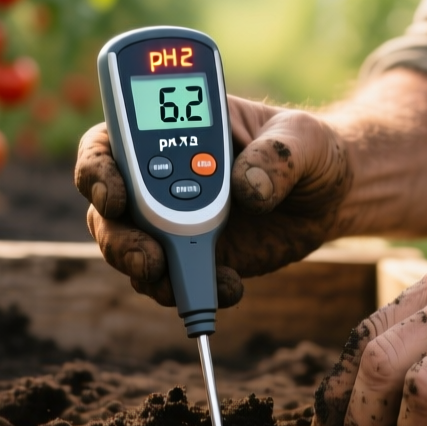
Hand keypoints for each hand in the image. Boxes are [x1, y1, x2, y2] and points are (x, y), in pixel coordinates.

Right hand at [75, 95, 352, 306]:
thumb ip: (277, 154)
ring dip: (145, 272)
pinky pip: (172, 282)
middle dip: (118, 240)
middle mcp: (158, 180)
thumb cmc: (307, 148)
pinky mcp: (195, 258)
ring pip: (129, 253)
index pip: (107, 146)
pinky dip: (190, 291)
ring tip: (178, 282)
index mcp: (169, 133)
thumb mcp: (301, 136)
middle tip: (149, 258)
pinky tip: (230, 287)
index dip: (96, 171)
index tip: (115, 196)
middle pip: (107, 211)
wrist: (330, 195)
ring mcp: (172, 224)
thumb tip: (247, 188)